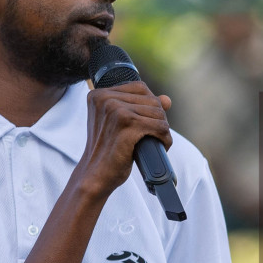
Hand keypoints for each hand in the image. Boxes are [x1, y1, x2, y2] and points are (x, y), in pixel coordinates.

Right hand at [75, 79, 172, 196]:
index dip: (150, 105)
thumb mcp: (120, 124)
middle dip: (158, 119)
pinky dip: (164, 139)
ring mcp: (115, 109)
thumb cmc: (107, 151)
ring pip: (158, 113)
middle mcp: (105, 98)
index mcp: (99, 94)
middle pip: (151, 100)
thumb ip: (140, 107)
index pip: (140, 88)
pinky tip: (159, 147)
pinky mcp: (127, 124)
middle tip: (151, 136)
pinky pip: (160, 127)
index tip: (146, 123)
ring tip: (154, 143)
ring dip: (162, 130)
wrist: (95, 175)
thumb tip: (167, 99)